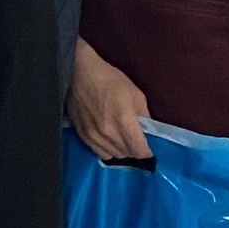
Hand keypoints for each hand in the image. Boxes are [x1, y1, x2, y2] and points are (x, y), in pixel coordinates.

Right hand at [69, 40, 150, 161]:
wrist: (79, 72)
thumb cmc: (110, 79)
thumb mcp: (136, 94)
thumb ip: (145, 116)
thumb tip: (149, 131)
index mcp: (124, 122)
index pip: (140, 151)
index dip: (147, 151)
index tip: (149, 146)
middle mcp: (108, 133)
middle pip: (127, 154)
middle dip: (135, 150)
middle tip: (136, 140)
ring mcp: (93, 135)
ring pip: (113, 155)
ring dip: (121, 150)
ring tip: (122, 140)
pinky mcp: (81, 134)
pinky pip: (98, 152)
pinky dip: (107, 149)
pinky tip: (108, 140)